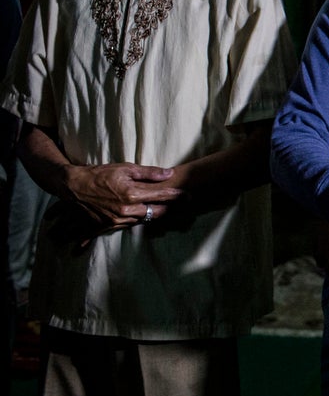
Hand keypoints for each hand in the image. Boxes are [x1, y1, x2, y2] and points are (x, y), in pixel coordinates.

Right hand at [64, 162, 180, 229]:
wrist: (73, 187)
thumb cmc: (99, 174)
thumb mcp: (125, 168)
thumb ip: (149, 173)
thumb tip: (169, 173)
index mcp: (132, 195)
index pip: (162, 196)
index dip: (177, 196)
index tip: (188, 196)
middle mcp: (126, 211)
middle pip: (156, 213)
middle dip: (168, 209)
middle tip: (179, 204)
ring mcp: (116, 221)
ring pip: (143, 220)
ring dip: (152, 214)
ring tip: (162, 208)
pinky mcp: (107, 226)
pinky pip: (129, 225)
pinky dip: (137, 219)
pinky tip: (141, 214)